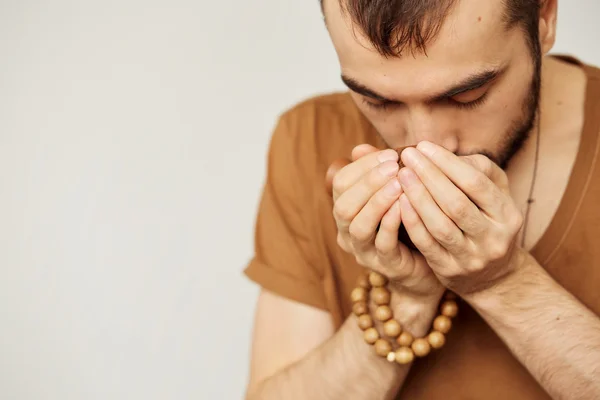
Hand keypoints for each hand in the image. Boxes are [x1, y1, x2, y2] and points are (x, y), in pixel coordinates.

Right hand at [331, 144, 444, 299]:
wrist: (429, 264)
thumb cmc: (409, 222)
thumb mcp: (394, 193)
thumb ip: (379, 173)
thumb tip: (359, 148)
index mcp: (346, 211)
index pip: (341, 184)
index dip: (362, 166)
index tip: (390, 154)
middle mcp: (348, 233)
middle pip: (343, 206)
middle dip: (368, 182)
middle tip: (394, 166)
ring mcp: (365, 252)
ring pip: (358, 226)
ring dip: (377, 201)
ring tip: (399, 183)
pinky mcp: (386, 265)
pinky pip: (383, 243)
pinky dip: (392, 221)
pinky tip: (405, 204)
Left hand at [397, 141, 526, 295]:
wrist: (493, 276)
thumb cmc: (488, 221)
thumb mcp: (496, 194)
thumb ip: (478, 169)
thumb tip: (445, 153)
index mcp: (507, 214)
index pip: (475, 183)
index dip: (447, 162)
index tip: (423, 146)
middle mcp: (493, 238)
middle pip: (456, 203)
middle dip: (429, 176)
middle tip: (407, 156)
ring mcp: (471, 258)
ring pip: (440, 225)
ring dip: (417, 197)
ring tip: (401, 175)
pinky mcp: (450, 271)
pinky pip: (426, 243)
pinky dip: (412, 221)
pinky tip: (399, 202)